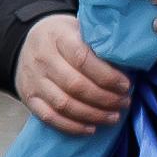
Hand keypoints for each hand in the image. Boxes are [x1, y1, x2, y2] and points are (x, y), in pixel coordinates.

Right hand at [15, 13, 133, 134]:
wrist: (30, 41)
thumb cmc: (64, 36)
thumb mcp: (78, 28)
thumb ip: (97, 44)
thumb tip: (128, 65)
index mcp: (57, 36)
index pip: (82, 59)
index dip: (107, 75)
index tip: (126, 85)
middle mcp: (42, 58)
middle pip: (75, 85)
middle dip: (105, 98)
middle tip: (124, 103)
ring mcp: (33, 79)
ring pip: (64, 104)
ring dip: (93, 114)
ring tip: (113, 117)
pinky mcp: (28, 97)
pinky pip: (49, 117)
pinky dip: (71, 126)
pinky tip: (91, 128)